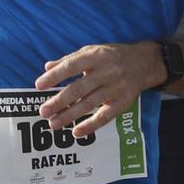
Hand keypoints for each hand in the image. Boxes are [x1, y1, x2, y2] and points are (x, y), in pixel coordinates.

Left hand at [36, 42, 161, 137]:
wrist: (144, 62)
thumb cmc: (112, 56)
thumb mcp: (92, 51)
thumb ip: (69, 59)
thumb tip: (47, 67)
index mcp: (95, 57)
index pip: (71, 66)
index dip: (55, 76)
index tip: (38, 86)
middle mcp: (105, 72)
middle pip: (79, 89)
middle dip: (59, 101)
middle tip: (43, 111)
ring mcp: (115, 88)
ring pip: (89, 104)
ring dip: (69, 116)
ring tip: (53, 124)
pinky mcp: (122, 102)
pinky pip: (105, 116)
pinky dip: (91, 126)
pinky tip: (76, 132)